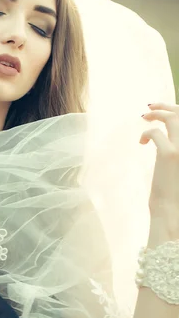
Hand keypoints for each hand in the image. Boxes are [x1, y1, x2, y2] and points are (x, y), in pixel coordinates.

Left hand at [141, 102, 178, 240]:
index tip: (163, 110)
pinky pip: (155, 133)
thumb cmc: (176, 194)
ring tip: (145, 116)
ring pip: (172, 118)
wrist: (174, 212)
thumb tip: (167, 138)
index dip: (176, 111)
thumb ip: (177, 150)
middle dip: (166, 106)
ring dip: (157, 113)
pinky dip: (146, 133)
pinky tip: (142, 143)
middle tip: (150, 106)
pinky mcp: (170, 154)